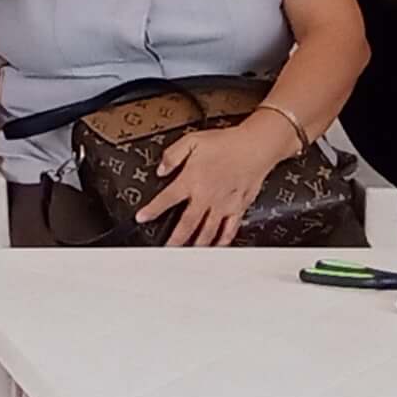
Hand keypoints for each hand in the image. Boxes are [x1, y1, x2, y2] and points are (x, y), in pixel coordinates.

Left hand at [136, 115, 303, 247]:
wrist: (255, 146)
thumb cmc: (226, 143)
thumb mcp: (192, 141)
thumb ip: (173, 155)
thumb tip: (161, 168)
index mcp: (191, 180)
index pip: (166, 199)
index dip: (152, 211)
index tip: (142, 219)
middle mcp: (206, 196)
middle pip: (186, 224)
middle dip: (174, 239)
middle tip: (165, 250)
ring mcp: (222, 205)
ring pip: (206, 231)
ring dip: (195, 244)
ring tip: (187, 255)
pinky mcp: (237, 208)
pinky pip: (229, 229)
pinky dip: (222, 241)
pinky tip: (216, 247)